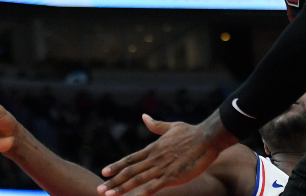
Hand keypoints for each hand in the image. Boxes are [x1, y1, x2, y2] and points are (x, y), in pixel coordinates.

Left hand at [97, 114, 229, 195]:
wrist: (207, 138)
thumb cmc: (191, 132)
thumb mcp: (171, 127)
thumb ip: (156, 125)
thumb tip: (144, 117)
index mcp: (153, 148)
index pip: (130, 159)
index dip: (116, 166)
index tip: (104, 172)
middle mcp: (154, 159)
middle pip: (129, 172)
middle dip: (113, 182)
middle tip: (99, 189)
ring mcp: (162, 168)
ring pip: (137, 180)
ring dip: (121, 189)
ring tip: (108, 195)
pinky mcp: (172, 176)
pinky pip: (154, 187)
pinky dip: (142, 193)